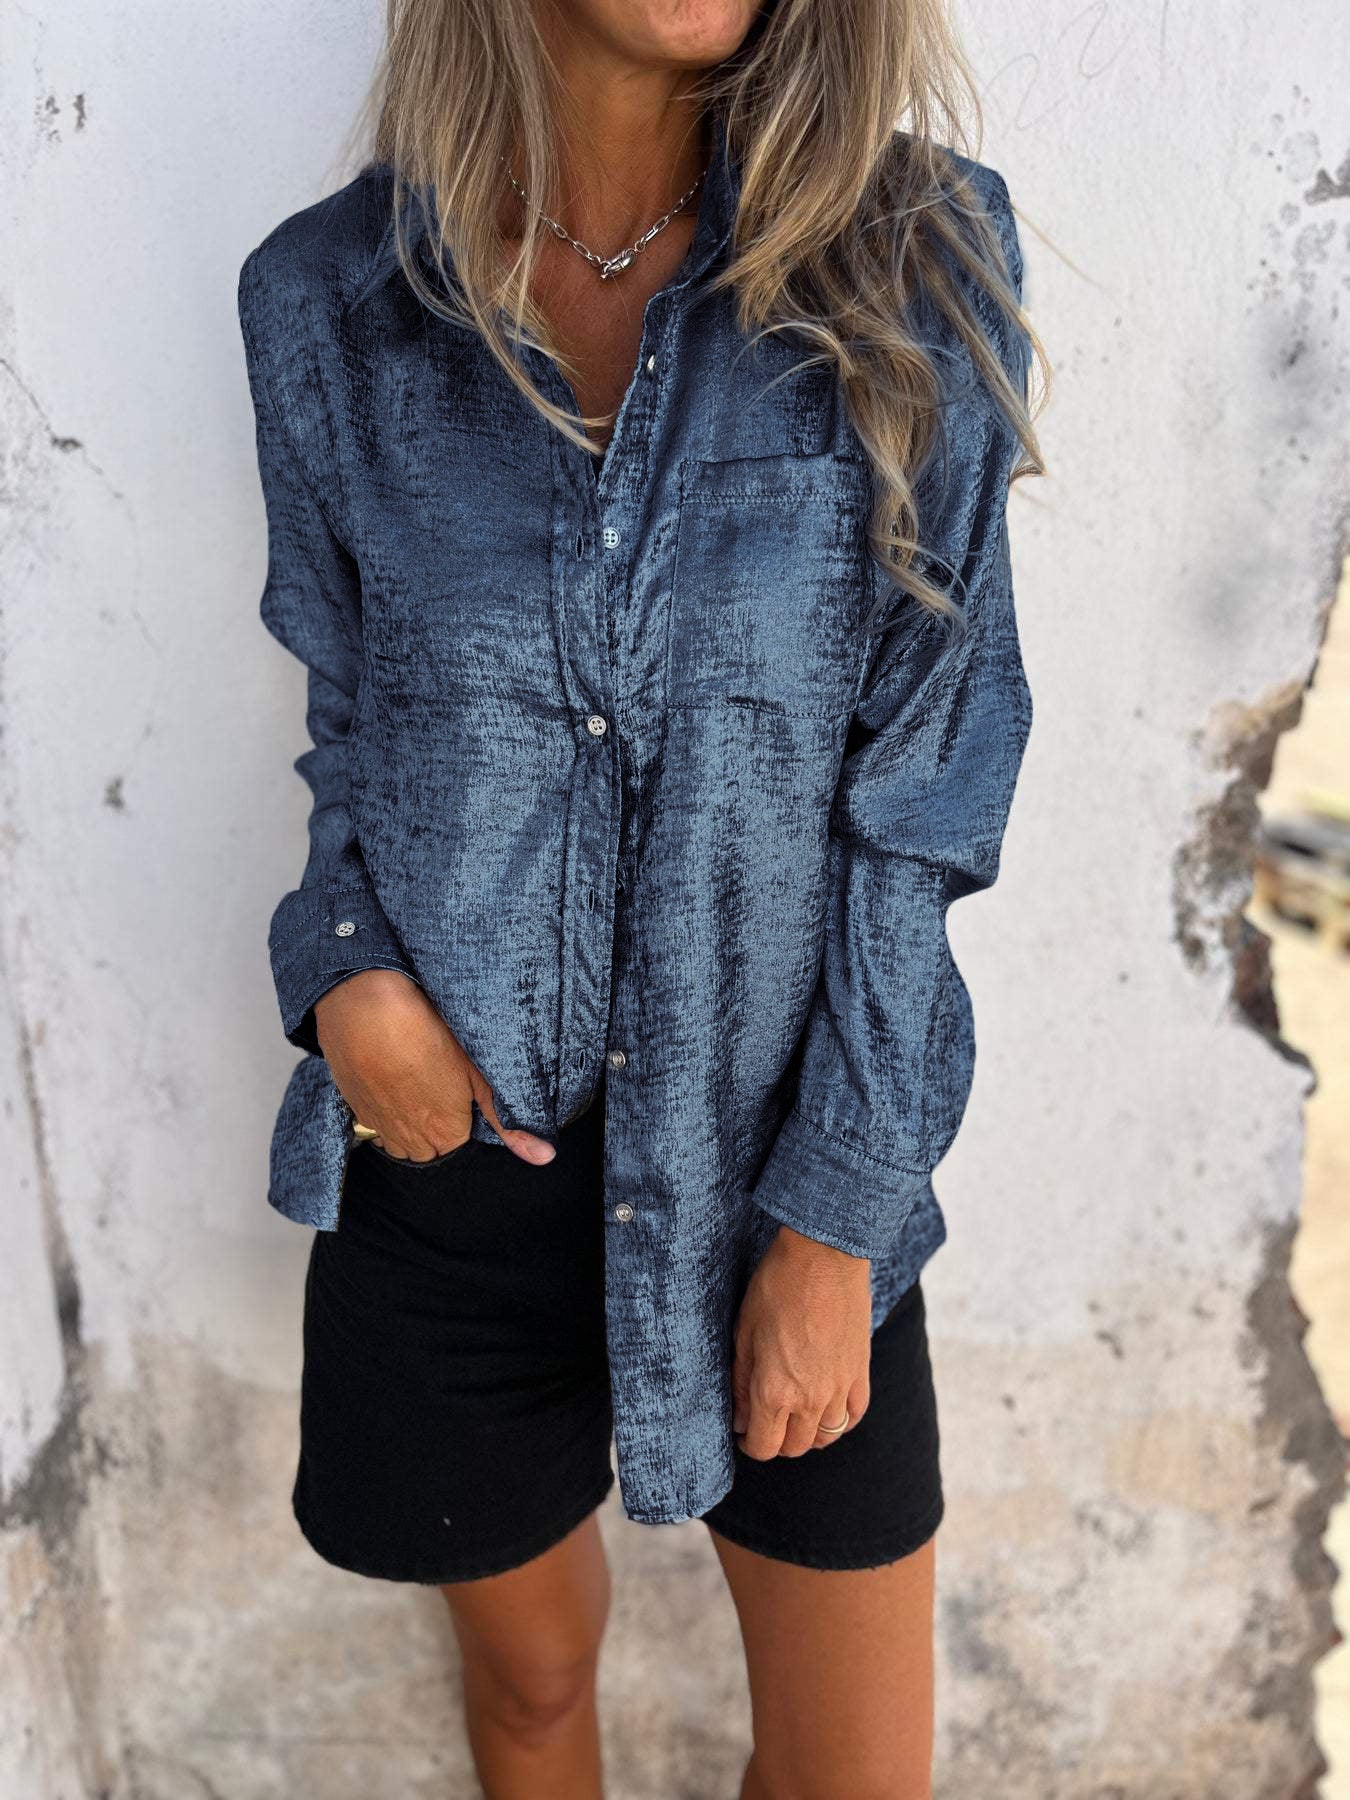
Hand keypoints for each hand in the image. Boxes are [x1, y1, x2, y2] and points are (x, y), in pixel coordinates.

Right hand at [313, 969, 556, 1164]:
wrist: (364, 1006)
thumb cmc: (426, 1031)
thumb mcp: (477, 1071)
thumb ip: (506, 1119)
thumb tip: (544, 1157)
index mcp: (446, 1133)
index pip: (462, 1145)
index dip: (465, 1116)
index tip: (463, 1090)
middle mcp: (412, 1140)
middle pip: (431, 1149)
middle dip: (439, 1127)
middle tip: (440, 1084)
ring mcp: (380, 1126)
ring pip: (402, 1142)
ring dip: (411, 1124)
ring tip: (417, 1084)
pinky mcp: (355, 1109)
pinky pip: (376, 1125)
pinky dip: (386, 1111)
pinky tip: (391, 1080)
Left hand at [731, 1224, 871, 1457]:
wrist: (824, 1255)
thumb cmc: (777, 1287)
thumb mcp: (744, 1333)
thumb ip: (742, 1383)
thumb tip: (741, 1420)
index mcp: (775, 1391)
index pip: (764, 1446)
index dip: (750, 1444)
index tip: (744, 1431)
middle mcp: (811, 1399)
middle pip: (795, 1447)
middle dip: (776, 1440)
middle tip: (766, 1419)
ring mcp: (840, 1388)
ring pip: (827, 1436)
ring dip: (808, 1432)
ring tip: (795, 1412)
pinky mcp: (861, 1372)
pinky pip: (854, 1415)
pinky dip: (839, 1418)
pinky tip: (826, 1405)